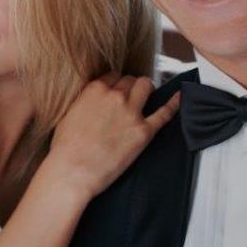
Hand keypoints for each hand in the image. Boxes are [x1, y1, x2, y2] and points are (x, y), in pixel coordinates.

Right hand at [42, 75, 178, 204]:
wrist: (72, 171)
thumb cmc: (65, 148)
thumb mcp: (69, 113)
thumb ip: (85, 101)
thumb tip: (93, 101)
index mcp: (94, 90)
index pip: (112, 75)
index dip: (115, 84)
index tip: (116, 90)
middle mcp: (114, 96)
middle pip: (130, 80)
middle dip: (131, 87)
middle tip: (130, 97)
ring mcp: (131, 112)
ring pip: (146, 86)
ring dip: (146, 90)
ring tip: (147, 96)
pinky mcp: (143, 131)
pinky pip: (164, 113)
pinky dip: (174, 104)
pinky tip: (180, 97)